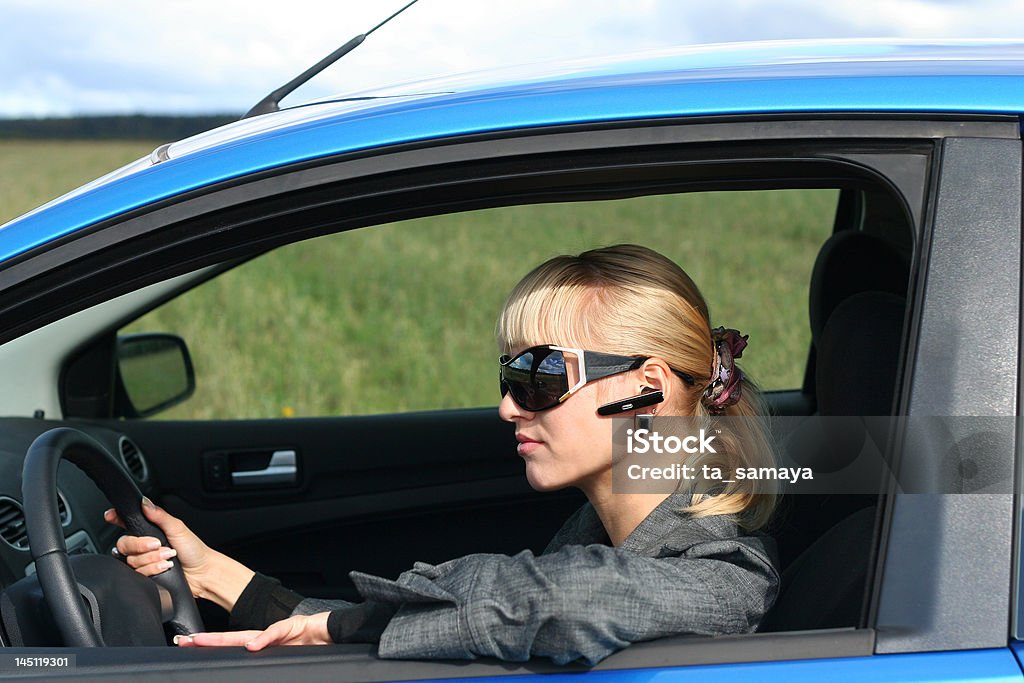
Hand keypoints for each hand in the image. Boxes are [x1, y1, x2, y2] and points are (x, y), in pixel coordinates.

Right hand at [104, 497, 253, 610]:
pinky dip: (151, 570)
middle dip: (141, 545)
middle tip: (157, 544)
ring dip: (151, 559)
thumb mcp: (178, 528)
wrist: (202, 573)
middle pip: (123, 544)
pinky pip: (136, 574)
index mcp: (150, 531)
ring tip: (167, 558)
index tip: (111, 516)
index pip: (127, 523)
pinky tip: (163, 568)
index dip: (116, 519)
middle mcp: (143, 546)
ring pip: (130, 560)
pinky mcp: (144, 577)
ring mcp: (143, 562)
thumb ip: (160, 516)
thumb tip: (145, 502)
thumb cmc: (194, 550)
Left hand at [174, 612, 331, 650]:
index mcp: (261, 642)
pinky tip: (251, 646)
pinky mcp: (292, 627)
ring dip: (223, 639)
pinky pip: (275, 633)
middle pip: (230, 639)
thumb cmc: (310, 643)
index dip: (210, 644)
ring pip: (245, 635)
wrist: (331, 629)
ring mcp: (276, 631)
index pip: (230, 644)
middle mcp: (264, 636)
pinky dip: (263, 640)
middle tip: (185, 641)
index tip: (190, 645)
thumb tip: (250, 654)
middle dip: (206, 640)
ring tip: (203, 641)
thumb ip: (266, 653)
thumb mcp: (284, 654)